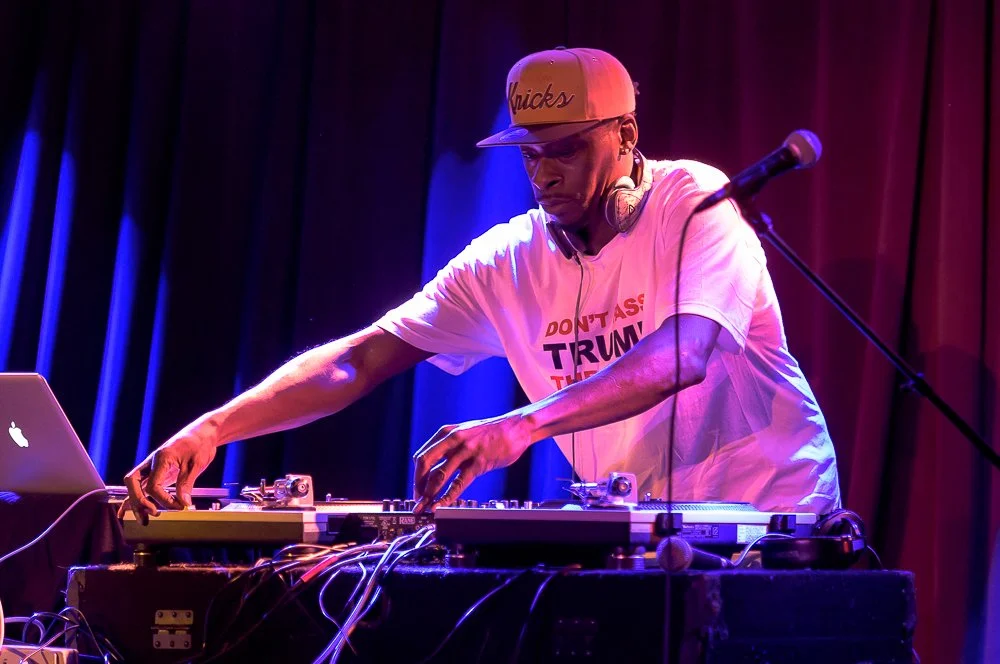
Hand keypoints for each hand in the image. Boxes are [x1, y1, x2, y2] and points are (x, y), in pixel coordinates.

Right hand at [118, 418, 219, 523]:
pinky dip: (137, 498)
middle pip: (134, 484)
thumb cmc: (200, 444)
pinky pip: (143, 486)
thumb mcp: (196, 464)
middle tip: (153, 514)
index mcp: (161, 458)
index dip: (164, 499)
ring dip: (136, 503)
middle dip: (139, 501)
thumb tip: (184, 503)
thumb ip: (186, 483)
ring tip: (144, 520)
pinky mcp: (158, 472)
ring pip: (136, 486)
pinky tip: (131, 511)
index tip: (179, 506)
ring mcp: (153, 467)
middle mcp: (152, 463)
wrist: (203, 432)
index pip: (153, 485)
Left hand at [412, 413, 532, 511]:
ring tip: (425, 507)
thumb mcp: (465, 434)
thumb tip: (436, 470)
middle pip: (425, 463)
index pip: (422, 456)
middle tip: (417, 501)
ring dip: (430, 494)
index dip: (417, 476)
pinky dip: (448, 496)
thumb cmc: (491, 433)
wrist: (516, 427)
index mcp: (446, 433)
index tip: (417, 489)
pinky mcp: (480, 462)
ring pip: (440, 475)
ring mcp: (466, 450)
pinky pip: (459, 482)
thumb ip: (450, 448)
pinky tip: (442, 505)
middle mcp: (453, 439)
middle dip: (418, 485)